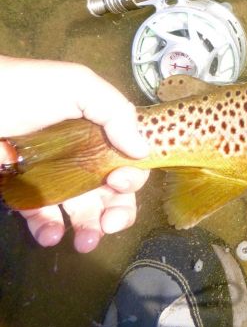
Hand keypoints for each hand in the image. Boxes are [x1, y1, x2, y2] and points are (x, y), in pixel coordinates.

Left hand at [0, 55, 149, 252]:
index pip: (129, 162)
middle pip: (112, 193)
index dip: (133, 177)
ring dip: (90, 229)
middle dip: (119, 212)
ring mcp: (54, 178)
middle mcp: (83, 157)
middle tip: (111, 224)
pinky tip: (50, 234)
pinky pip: (43, 218)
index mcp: (101, 132)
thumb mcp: (78, 84)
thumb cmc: (24, 88)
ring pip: (82, 211)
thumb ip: (116, 112)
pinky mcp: (24, 194)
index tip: (119, 181)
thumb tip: (142, 150)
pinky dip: (50, 230)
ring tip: (84, 241)